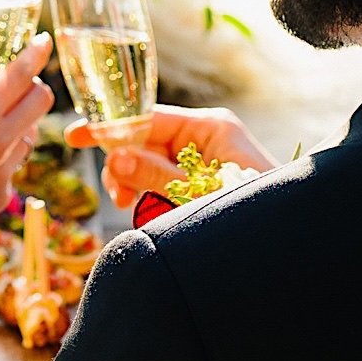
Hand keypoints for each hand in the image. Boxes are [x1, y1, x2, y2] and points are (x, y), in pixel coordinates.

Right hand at [0, 30, 55, 252]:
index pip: (21, 74)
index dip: (36, 53)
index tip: (44, 41)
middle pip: (41, 101)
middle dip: (34, 86)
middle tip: (17, 84)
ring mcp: (3, 171)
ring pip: (31, 135)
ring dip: (19, 123)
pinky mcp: (0, 195)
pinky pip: (13, 166)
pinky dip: (2, 157)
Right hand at [65, 106, 274, 209]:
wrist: (285, 242)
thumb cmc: (251, 212)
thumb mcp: (198, 192)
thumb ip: (156, 174)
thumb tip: (115, 158)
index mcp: (210, 127)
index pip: (148, 118)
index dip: (110, 127)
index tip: (76, 135)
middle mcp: (206, 138)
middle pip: (146, 140)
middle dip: (124, 164)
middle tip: (116, 194)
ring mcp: (204, 159)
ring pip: (151, 162)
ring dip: (133, 181)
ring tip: (127, 204)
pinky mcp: (202, 181)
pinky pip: (163, 179)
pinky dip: (147, 192)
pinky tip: (141, 207)